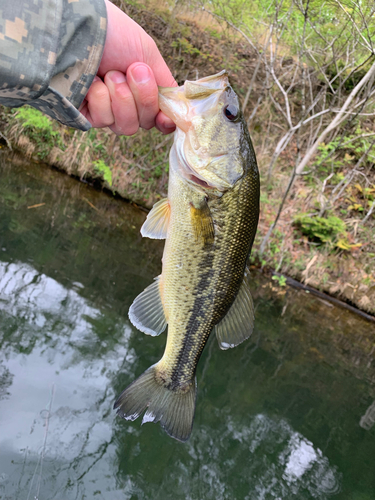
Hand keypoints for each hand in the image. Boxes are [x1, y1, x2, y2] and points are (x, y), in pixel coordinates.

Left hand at [79, 0, 176, 134]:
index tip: (165, 118)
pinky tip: (92, 81)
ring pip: (126, 126)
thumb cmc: (114, 34)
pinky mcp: (84, 114)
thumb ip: (165, 86)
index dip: (164, 121)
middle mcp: (124, 104)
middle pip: (144, 123)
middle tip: (131, 71)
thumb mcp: (148, 56)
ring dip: (121, 97)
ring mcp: (104, 111)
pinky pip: (103, 120)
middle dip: (143, 98)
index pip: (157, 118)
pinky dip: (100, 98)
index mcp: (141, 91)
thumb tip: (177, 114)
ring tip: (109, 74)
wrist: (80, 27)